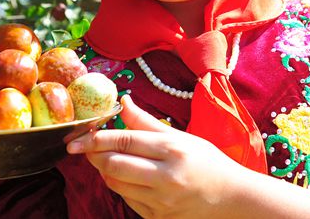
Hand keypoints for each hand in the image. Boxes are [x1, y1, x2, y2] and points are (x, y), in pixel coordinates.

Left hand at [66, 95, 249, 217]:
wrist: (232, 198)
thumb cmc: (207, 162)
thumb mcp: (180, 136)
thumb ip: (147, 121)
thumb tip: (123, 101)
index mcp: (172, 149)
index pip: (124, 141)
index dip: (96, 138)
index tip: (77, 137)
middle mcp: (166, 177)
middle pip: (114, 165)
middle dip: (94, 155)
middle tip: (86, 147)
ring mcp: (161, 201)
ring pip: (116, 184)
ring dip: (105, 171)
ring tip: (109, 160)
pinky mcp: (158, 217)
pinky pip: (126, 200)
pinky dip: (120, 187)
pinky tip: (127, 177)